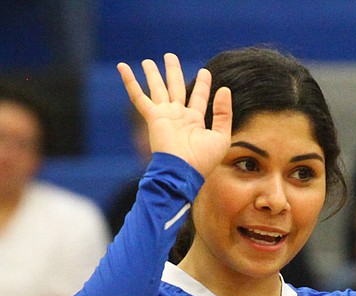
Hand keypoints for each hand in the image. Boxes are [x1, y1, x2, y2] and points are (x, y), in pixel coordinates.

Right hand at [117, 53, 231, 177]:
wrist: (184, 170)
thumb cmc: (204, 159)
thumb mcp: (221, 136)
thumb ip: (224, 113)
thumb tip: (224, 89)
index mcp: (195, 121)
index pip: (199, 97)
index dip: (203, 84)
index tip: (205, 72)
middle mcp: (178, 116)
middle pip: (176, 88)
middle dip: (173, 72)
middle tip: (170, 56)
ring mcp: (165, 115)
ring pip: (157, 89)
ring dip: (153, 74)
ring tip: (148, 61)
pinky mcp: (153, 117)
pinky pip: (138, 96)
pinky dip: (129, 81)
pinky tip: (122, 67)